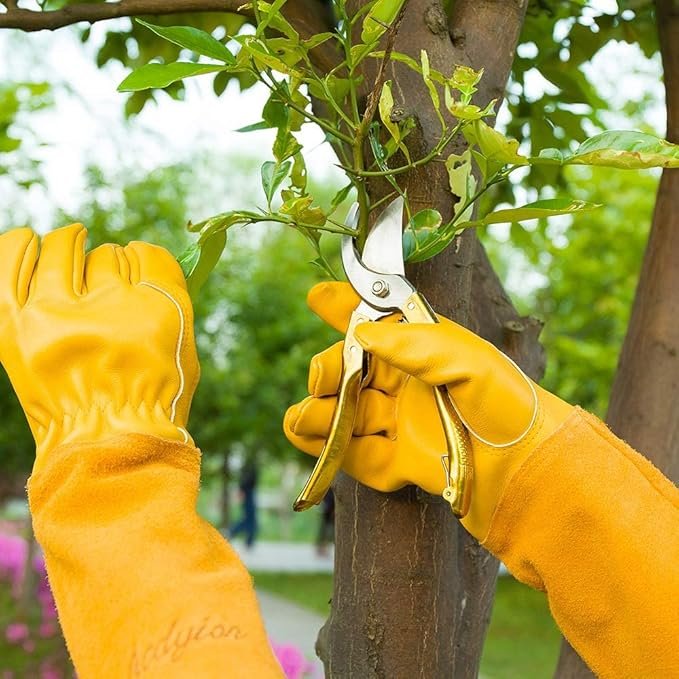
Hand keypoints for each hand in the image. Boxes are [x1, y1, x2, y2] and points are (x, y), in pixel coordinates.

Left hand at [0, 225, 198, 471]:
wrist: (107, 447)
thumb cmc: (153, 398)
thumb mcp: (183, 347)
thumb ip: (169, 296)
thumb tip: (142, 257)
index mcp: (153, 313)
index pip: (145, 255)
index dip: (142, 261)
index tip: (138, 272)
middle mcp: (103, 309)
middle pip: (106, 256)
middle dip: (110, 265)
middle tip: (108, 285)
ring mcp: (53, 318)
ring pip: (61, 250)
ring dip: (69, 247)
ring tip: (69, 248)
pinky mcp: (15, 329)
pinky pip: (9, 264)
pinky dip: (19, 247)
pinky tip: (30, 242)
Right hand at [284, 282, 572, 540]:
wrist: (531, 473)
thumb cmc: (511, 407)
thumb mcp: (470, 362)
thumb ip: (415, 345)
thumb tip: (362, 332)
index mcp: (425, 353)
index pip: (377, 323)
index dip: (344, 308)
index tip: (316, 297)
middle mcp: (408, 386)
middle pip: (350, 372)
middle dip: (327, 370)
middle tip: (325, 379)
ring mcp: (402, 426)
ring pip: (345, 415)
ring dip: (318, 413)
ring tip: (306, 418)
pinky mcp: (400, 464)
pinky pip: (357, 456)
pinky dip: (332, 452)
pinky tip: (316, 443)